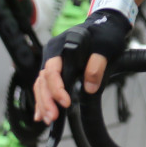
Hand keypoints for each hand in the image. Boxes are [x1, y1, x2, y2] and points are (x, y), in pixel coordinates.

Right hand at [33, 8, 131, 124]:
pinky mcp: (56, 71)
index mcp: (59, 46)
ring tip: (48, 120)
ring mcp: (52, 63)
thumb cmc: (103, 34)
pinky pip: (44, 87)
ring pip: (41, 86)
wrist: (104, 26)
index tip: (66, 103)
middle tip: (53, 117)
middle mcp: (52, 54)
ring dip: (43, 103)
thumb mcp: (105, 47)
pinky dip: (42, 101)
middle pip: (43, 80)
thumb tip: (89, 87)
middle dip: (46, 100)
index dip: (57, 88)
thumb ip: (97, 65)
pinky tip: (40, 115)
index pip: (52, 70)